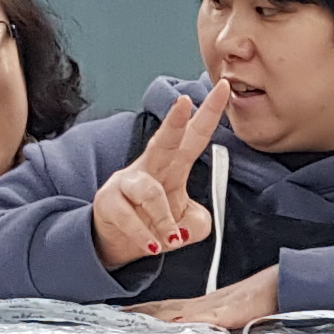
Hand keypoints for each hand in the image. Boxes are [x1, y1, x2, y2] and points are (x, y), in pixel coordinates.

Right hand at [93, 83, 228, 272]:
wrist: (117, 243)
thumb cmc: (154, 223)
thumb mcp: (187, 226)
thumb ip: (197, 224)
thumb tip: (187, 228)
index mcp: (173, 165)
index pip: (194, 136)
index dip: (210, 113)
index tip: (224, 88)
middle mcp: (149, 167)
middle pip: (164, 141)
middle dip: (175, 122)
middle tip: (185, 103)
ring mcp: (126, 182)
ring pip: (149, 192)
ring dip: (163, 219)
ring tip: (170, 238)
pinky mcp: (108, 202)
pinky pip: (130, 218)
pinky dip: (145, 236)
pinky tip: (153, 245)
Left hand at [129, 264, 280, 328]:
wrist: (287, 284)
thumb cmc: (270, 299)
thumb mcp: (242, 318)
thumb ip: (225, 328)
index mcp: (207, 308)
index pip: (168, 309)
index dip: (145, 312)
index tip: (123, 316)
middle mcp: (205, 305)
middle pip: (163, 309)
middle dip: (137, 314)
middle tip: (111, 317)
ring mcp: (215, 308)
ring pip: (175, 312)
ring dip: (151, 316)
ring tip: (126, 320)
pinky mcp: (227, 313)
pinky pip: (202, 318)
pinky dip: (184, 320)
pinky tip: (168, 323)